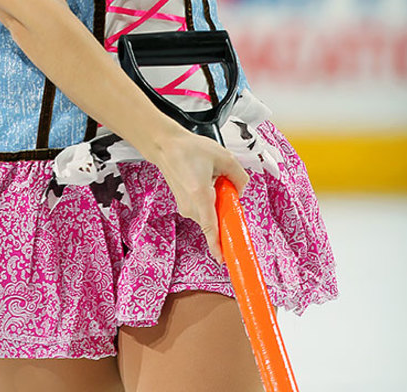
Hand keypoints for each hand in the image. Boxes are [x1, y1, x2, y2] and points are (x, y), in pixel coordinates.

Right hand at [155, 128, 249, 263]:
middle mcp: (191, 205)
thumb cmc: (189, 149)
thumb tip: (240, 191)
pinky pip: (204, 211)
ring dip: (218, 203)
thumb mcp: (223, 156)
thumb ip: (239, 176)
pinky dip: (210, 202)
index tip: (225, 259)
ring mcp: (186, 208)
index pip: (211, 227)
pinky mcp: (185, 206)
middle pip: (216, 221)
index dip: (218, 246)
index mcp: (200, 194)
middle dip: (226, 209)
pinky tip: (206, 182)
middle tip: (225, 186)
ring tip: (211, 178)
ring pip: (211, 215)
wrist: (166, 146)